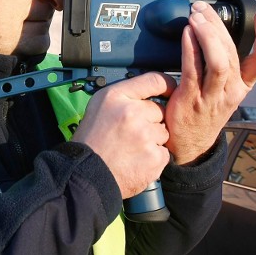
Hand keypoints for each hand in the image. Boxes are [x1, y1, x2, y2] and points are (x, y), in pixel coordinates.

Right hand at [72, 72, 175, 198]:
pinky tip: (137, 159)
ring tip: (132, 147)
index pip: (154, 81)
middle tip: (132, 132)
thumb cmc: (91, 140)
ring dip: (153, 139)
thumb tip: (151, 89)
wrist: (86, 174)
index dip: (166, 85)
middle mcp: (132, 113)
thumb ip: (125, 95)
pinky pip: (164, 152)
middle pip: (160, 110)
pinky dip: (154, 157)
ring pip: (163, 132)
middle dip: (151, 120)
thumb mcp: (99, 105)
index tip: (169, 90)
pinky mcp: (154, 157)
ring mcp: (145, 136)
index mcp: (117, 97)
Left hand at [164, 1, 255, 164]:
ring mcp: (212, 97)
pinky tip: (186, 33)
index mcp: (243, 85)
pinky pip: (193, 70)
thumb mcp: (222, 88)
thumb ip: (222, 61)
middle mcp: (232, 91)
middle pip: (233, 53)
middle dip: (218, 25)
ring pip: (219, 62)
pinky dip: (190, 48)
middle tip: (203, 8)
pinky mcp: (191, 99)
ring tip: (195, 17)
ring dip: (207, 35)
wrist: (187, 145)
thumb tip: (214, 26)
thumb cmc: (202, 109)